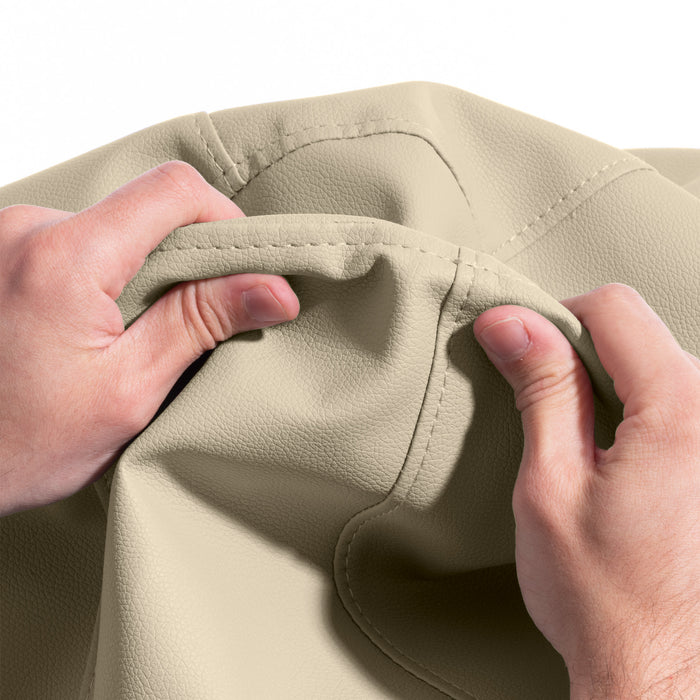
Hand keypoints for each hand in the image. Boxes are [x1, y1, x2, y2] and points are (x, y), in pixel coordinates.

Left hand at [0, 161, 299, 516]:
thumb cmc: (19, 444)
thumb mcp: (128, 390)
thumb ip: (200, 323)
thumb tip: (274, 290)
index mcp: (66, 258)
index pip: (173, 191)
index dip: (225, 219)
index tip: (244, 268)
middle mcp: (27, 228)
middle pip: (144, 208)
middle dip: (186, 257)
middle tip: (191, 321)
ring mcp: (5, 236)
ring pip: (114, 226)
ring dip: (144, 270)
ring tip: (134, 335)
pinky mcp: (1, 252)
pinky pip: (78, 241)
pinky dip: (108, 274)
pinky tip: (98, 328)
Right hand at [473, 283, 699, 698]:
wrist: (661, 677)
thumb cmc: (603, 597)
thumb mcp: (551, 484)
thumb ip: (541, 390)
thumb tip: (511, 323)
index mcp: (682, 411)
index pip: (612, 308)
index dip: (552, 320)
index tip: (520, 355)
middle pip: (638, 334)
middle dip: (580, 359)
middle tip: (548, 422)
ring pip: (655, 365)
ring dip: (608, 391)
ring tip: (585, 455)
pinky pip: (676, 403)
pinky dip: (635, 415)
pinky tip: (617, 465)